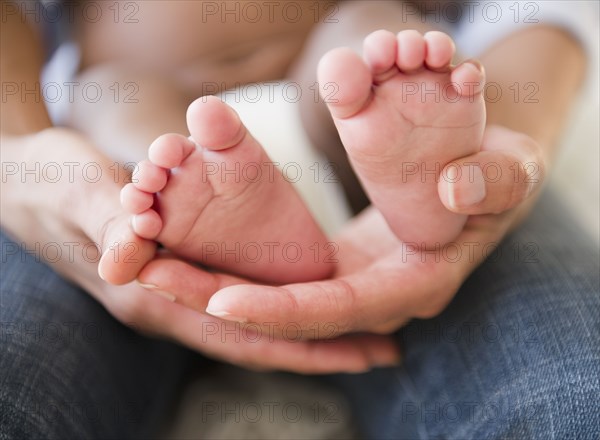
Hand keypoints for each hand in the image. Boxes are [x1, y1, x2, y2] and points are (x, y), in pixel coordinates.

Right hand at [1, 128, 398, 372]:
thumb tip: (131, 250)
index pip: (239, 337)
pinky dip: (277, 294)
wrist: (27, 175)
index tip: (361, 357)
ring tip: (366, 326)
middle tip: (384, 349)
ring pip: (254, 313)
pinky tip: (310, 288)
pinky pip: (237, 284)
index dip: (300, 350)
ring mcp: (179, 282)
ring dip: (307, 323)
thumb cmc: (48, 182)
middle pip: (259, 334)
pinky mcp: (182, 259)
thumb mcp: (78, 191)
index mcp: (151, 295)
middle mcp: (172, 299)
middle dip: (320, 346)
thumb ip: (106, 217)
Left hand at [187, 125, 544, 335]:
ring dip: (214, 282)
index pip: (342, 310)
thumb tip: (457, 193)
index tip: (221, 302)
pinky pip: (281, 273)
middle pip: (290, 313)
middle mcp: (379, 296)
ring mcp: (355, 283)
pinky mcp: (340, 265)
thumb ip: (494, 181)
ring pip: (276, 296)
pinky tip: (192, 248)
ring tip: (150, 260)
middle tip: (153, 277)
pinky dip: (237, 264)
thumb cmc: (501, 174)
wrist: (484, 177)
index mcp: (416, 283)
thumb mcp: (512, 170)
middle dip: (222, 301)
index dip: (283, 310)